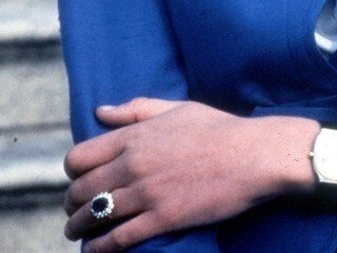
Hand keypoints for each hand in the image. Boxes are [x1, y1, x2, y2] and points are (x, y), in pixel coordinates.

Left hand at [63, 98, 317, 249]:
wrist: (254, 155)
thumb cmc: (220, 129)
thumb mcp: (178, 109)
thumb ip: (136, 109)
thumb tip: (100, 111)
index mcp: (136, 135)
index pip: (79, 157)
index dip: (73, 173)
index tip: (79, 179)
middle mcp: (133, 164)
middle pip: (79, 190)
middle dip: (72, 203)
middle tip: (76, 210)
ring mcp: (146, 193)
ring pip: (92, 217)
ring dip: (79, 228)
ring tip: (80, 232)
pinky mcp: (161, 219)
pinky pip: (116, 240)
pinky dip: (99, 249)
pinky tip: (96, 250)